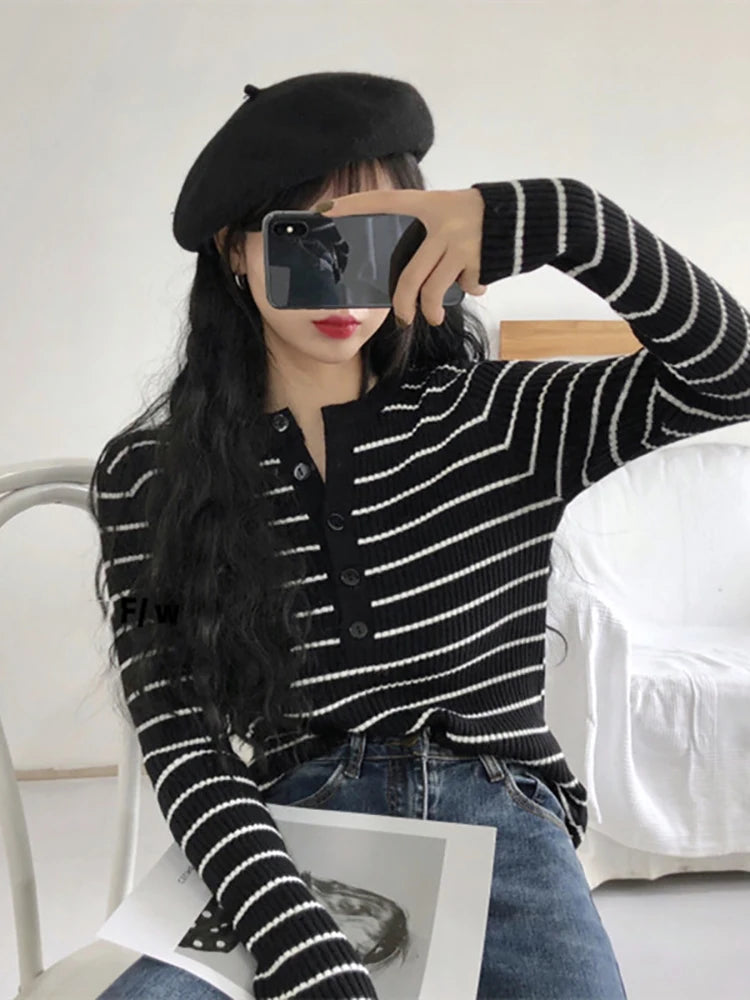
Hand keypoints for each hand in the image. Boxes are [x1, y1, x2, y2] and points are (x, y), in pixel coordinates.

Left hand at [312, 188, 486, 326]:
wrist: (528, 216)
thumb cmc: (482, 217)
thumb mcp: (450, 212)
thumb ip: (429, 232)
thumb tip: (409, 265)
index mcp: (429, 204)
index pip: (384, 201)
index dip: (354, 205)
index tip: (325, 210)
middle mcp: (442, 223)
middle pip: (409, 275)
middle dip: (403, 303)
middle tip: (402, 317)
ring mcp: (460, 243)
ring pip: (433, 291)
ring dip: (430, 311)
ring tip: (430, 319)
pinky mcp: (479, 261)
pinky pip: (465, 286)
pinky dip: (470, 289)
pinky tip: (475, 284)